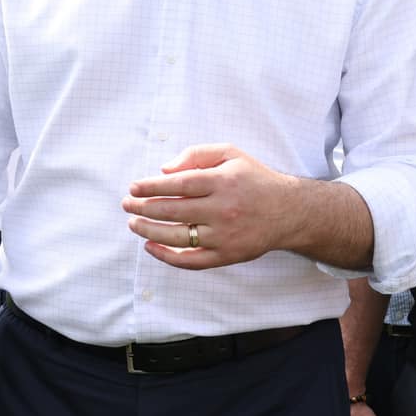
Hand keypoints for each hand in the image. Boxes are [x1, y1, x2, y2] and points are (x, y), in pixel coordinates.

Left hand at [124, 143, 295, 267]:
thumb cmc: (253, 179)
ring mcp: (225, 236)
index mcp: (222, 182)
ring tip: (133, 224)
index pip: (178, 185)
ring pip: (178, 237)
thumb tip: (164, 170)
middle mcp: (223, 210)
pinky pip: (192, 261)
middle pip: (173, 211)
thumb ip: (196, 154)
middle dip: (143, 208)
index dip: (151, 187)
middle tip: (126, 205)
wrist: (288, 211)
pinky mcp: (227, 255)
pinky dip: (167, 257)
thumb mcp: (230, 153)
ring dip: (149, 231)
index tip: (133, 187)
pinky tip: (150, 247)